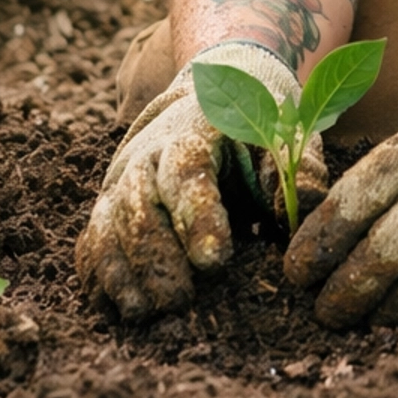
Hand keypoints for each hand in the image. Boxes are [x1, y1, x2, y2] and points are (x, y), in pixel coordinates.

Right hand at [77, 42, 324, 318]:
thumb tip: (306, 207)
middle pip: (136, 206)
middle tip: (181, 300)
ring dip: (123, 274)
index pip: (187, 174)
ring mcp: (121, 180)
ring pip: (105, 227)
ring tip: (149, 313)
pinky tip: (121, 307)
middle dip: (155, 259)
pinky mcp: (108, 204)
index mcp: (194, 133)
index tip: (215, 261)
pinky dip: (99, 276)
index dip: (197, 217)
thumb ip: (300, 166)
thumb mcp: (287, 128)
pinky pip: (91, 241)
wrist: (214, 84)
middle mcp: (147, 155)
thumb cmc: (257, 117)